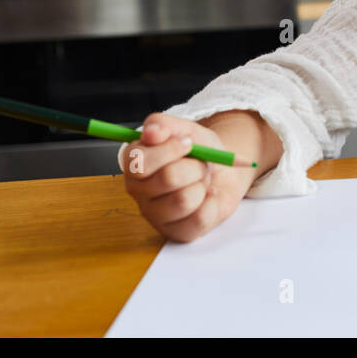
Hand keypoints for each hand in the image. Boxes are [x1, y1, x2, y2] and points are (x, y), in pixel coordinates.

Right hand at [119, 112, 260, 241]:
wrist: (223, 170)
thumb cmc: (198, 151)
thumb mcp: (184, 129)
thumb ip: (163, 124)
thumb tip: (151, 132)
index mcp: (133, 163)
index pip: (140, 162)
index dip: (169, 150)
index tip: (188, 142)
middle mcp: (138, 191)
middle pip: (168, 179)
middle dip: (194, 166)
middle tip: (200, 164)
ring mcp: (155, 215)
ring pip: (184, 200)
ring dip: (202, 184)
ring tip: (201, 180)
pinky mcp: (176, 232)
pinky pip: (200, 218)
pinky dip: (213, 202)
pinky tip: (208, 197)